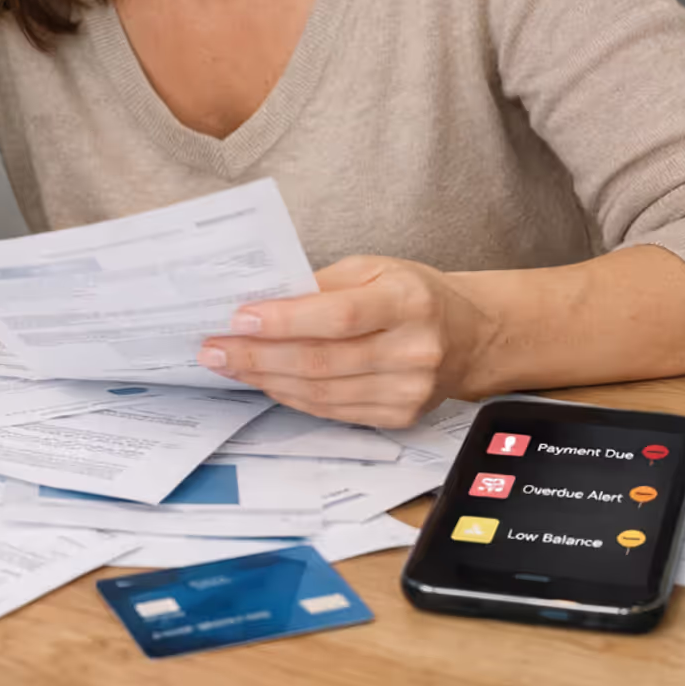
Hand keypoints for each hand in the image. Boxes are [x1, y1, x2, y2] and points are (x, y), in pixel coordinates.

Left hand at [197, 255, 492, 427]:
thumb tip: (263, 300)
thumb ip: (322, 284)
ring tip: (228, 365)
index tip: (239, 318)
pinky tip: (265, 381)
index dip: (285, 320)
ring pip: (322, 393)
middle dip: (258, 356)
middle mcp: (414, 350)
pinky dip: (292, 396)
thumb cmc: (414, 295)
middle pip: (323, 361)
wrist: (470, 336)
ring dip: (266, 379)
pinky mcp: (399, 416)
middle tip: (214, 348)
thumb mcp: (375, 269)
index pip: (339, 316)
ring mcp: (408, 391)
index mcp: (408, 302)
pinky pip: (333, 411)